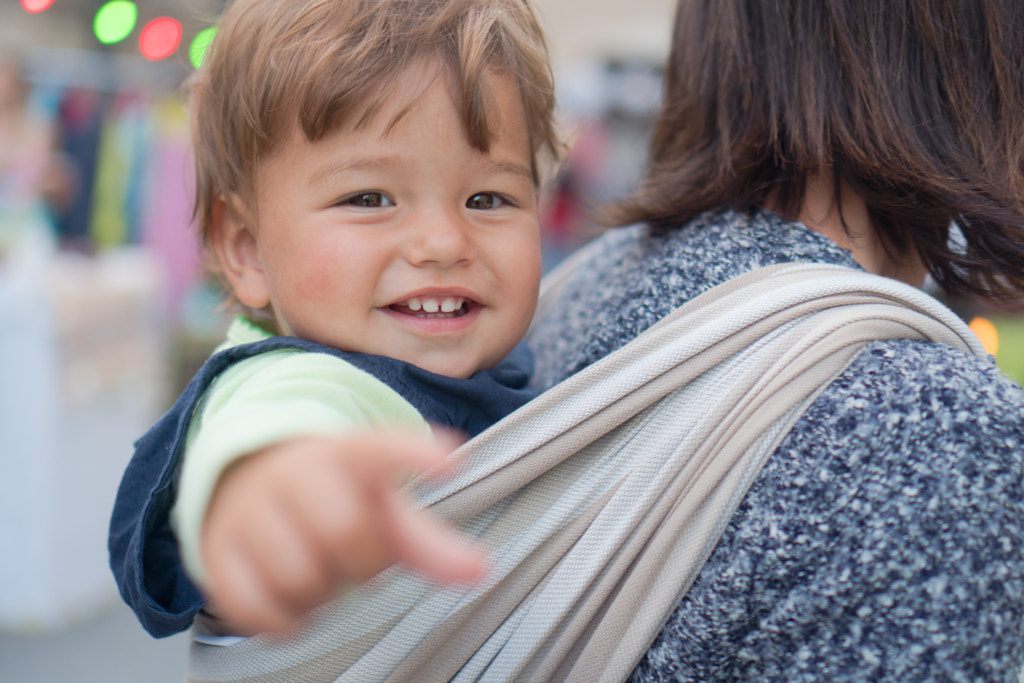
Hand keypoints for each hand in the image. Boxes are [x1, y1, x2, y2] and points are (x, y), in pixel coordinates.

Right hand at [200, 430, 486, 634]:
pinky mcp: (217, 549)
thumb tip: (481, 571)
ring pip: (298, 576)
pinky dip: (283, 619)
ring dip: (322, 593)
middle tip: (357, 558)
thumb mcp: (382, 508)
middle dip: (363, 563)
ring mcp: (251, 508)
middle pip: (345, 532)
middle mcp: (295, 472)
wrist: (249, 481)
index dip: (416, 455)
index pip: (384, 448)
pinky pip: (253, 606)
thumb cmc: (334, 499)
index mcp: (347, 453)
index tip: (454, 461)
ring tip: (322, 571)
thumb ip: (430, 543)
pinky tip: (293, 598)